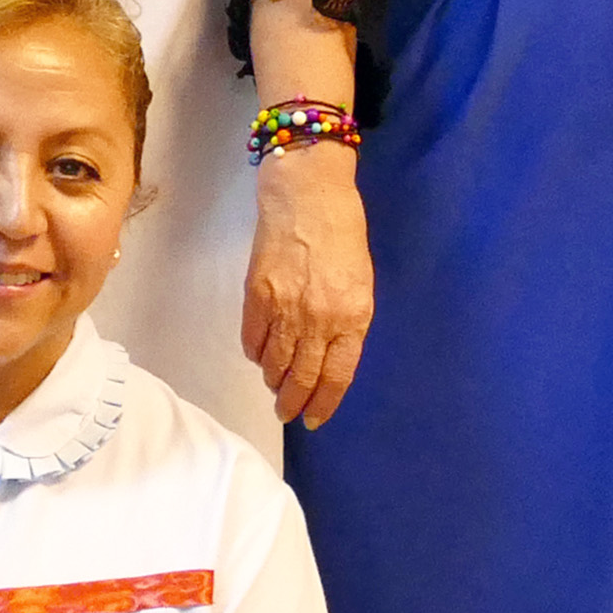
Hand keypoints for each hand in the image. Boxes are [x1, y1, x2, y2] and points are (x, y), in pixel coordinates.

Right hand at [241, 143, 373, 426]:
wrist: (307, 194)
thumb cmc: (343, 233)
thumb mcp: (360, 283)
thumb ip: (347, 322)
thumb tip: (327, 354)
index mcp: (353, 318)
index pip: (337, 377)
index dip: (323, 404)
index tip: (313, 419)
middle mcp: (319, 320)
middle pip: (303, 378)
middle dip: (293, 403)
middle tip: (286, 414)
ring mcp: (285, 310)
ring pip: (274, 364)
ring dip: (273, 380)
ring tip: (274, 385)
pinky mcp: (256, 296)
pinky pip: (252, 340)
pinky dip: (255, 354)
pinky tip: (259, 356)